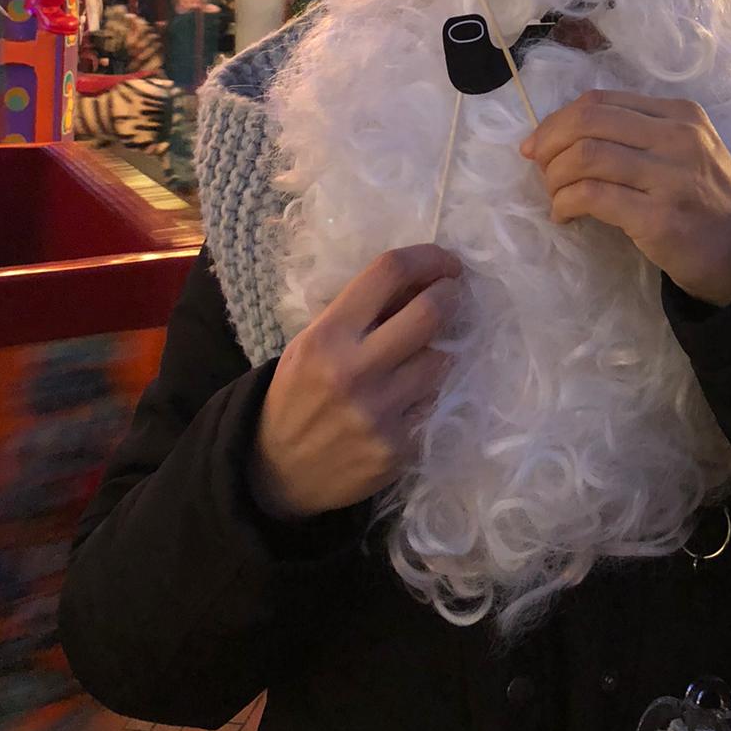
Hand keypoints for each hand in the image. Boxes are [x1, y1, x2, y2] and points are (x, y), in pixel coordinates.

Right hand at [251, 245, 459, 519]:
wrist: (277, 472)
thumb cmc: (297, 394)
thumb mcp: (311, 343)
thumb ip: (358, 313)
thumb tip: (418, 282)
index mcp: (327, 336)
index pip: (388, 273)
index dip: (426, 258)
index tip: (445, 261)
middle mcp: (355, 371)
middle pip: (429, 313)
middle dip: (451, 295)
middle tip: (453, 293)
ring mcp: (380, 412)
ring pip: (440, 361)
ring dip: (437, 352)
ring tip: (419, 356)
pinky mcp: (398, 447)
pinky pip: (431, 403)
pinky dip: (424, 395)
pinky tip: (403, 400)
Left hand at [520, 90, 730, 307]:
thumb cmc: (706, 200)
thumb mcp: (685, 149)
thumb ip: (637, 133)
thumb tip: (562, 132)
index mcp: (680, 114)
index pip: (600, 101)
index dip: (558, 120)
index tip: (539, 143)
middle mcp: (678, 138)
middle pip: (588, 122)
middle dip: (550, 143)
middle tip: (539, 167)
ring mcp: (670, 177)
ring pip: (586, 156)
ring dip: (555, 177)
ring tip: (555, 195)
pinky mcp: (659, 218)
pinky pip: (593, 196)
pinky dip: (565, 203)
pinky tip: (564, 215)